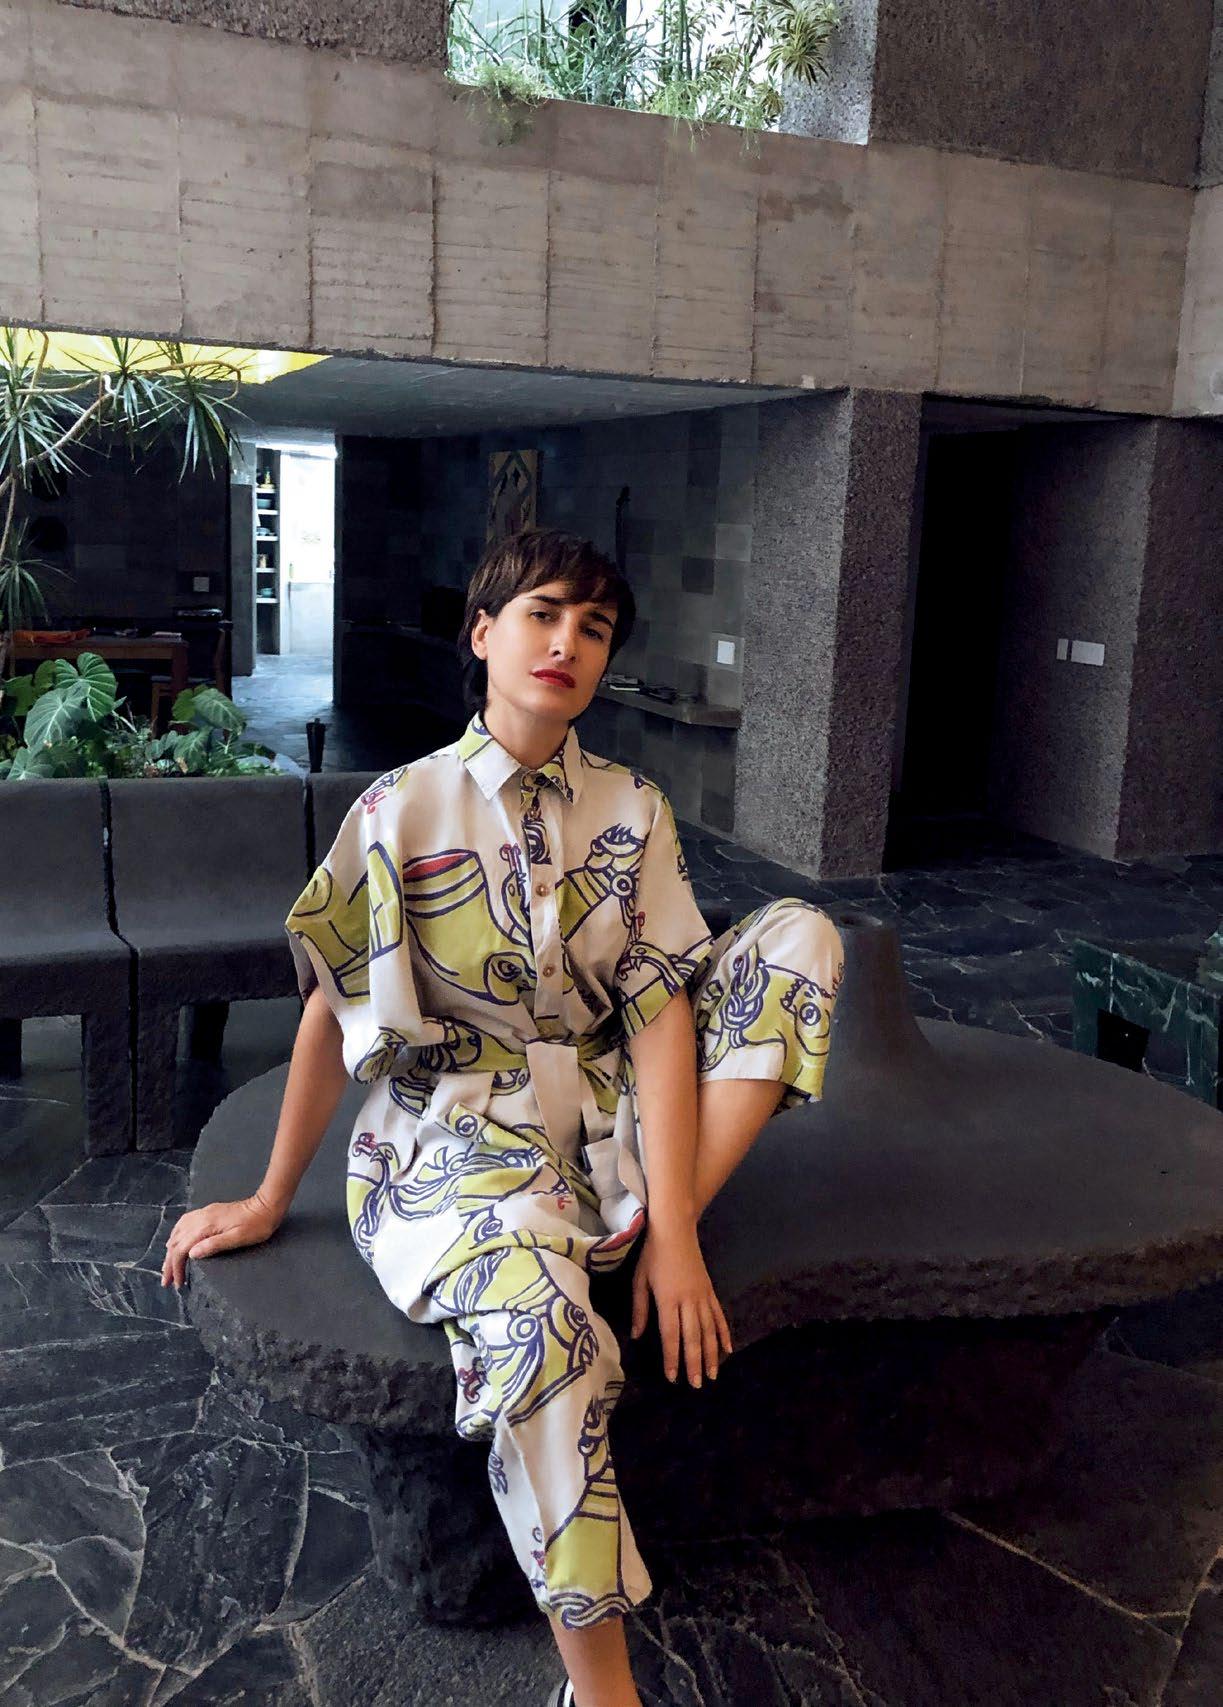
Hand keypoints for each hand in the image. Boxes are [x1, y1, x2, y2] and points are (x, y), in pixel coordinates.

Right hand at [160, 1192, 281, 1288]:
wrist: (266, 1205)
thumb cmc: (256, 1225)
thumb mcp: (237, 1239)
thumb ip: (213, 1245)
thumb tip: (191, 1254)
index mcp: (206, 1226)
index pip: (182, 1249)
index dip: (176, 1268)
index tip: (177, 1284)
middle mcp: (201, 1218)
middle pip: (176, 1242)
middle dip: (169, 1262)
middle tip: (167, 1281)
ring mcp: (204, 1213)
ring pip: (178, 1232)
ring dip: (170, 1250)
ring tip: (168, 1265)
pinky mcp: (209, 1212)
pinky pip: (185, 1223)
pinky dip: (176, 1235)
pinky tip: (176, 1241)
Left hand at [630, 1219, 732, 1387]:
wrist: (675, 1229)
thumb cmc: (653, 1254)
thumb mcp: (640, 1280)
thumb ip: (640, 1309)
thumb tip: (635, 1336)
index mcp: (668, 1299)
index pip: (671, 1335)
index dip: (672, 1357)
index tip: (673, 1378)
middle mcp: (688, 1301)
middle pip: (693, 1337)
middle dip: (695, 1363)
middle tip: (698, 1384)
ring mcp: (702, 1296)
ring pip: (709, 1330)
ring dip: (711, 1354)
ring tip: (713, 1374)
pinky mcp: (710, 1291)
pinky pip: (719, 1316)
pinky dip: (724, 1333)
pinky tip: (727, 1349)